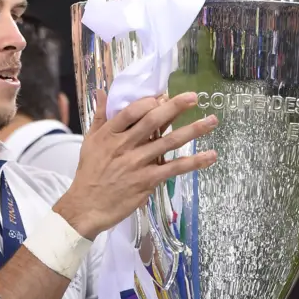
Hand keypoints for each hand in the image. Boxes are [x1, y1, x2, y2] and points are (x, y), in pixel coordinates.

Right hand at [54, 90, 217, 239]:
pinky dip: (194, 162)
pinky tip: (209, 156)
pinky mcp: (148, 180)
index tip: (164, 95)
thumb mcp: (89, 141)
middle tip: (193, 97)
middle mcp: (125, 145)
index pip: (132, 111)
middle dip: (175, 107)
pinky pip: (174, 168)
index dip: (149, 101)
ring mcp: (138, 163)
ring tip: (211, 121)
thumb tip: (101, 92)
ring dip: (192, 130)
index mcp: (110, 134)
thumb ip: (99, 116)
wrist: (87, 206)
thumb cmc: (89, 173)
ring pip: (169, 142)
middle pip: (153, 121)